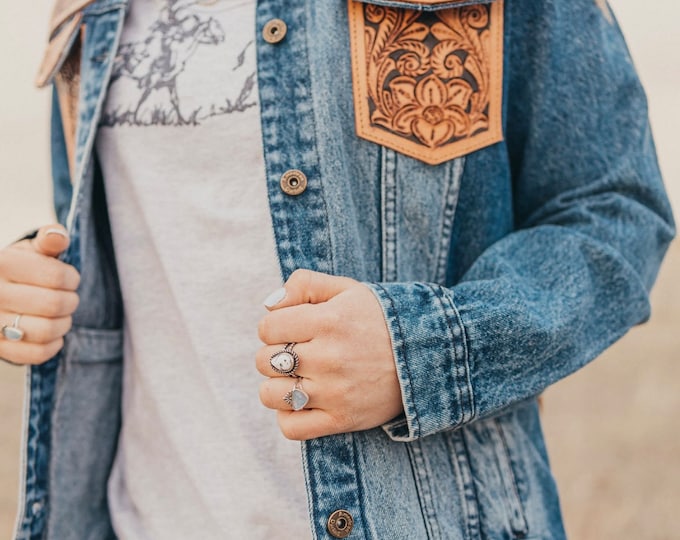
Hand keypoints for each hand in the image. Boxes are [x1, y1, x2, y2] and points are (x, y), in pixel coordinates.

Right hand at [0, 225, 79, 364]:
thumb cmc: (23, 268)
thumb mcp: (34, 249)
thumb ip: (50, 239)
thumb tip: (57, 235)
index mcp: (2, 264)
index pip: (55, 276)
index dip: (72, 278)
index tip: (70, 278)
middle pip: (53, 304)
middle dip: (70, 301)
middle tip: (68, 298)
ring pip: (46, 331)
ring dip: (63, 324)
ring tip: (60, 316)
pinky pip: (36, 354)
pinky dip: (53, 345)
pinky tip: (51, 334)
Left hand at [256, 269, 402, 439]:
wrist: (428, 356)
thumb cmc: (380, 319)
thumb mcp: (347, 289)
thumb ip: (305, 283)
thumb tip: (269, 304)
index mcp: (330, 321)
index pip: (267, 327)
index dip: (275, 326)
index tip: (292, 329)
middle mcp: (330, 357)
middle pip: (265, 360)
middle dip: (276, 354)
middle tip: (299, 352)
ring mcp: (335, 392)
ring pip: (271, 395)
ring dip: (278, 386)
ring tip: (298, 377)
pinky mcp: (341, 420)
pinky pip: (290, 427)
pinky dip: (289, 416)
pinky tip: (304, 401)